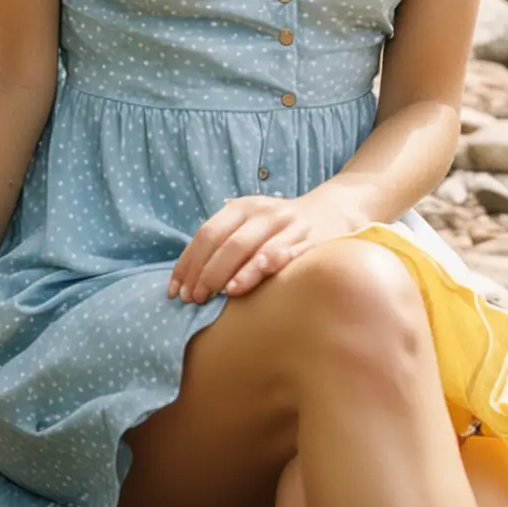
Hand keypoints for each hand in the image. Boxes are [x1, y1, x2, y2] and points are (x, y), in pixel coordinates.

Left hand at [167, 190, 354, 305]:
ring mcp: (286, 225)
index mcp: (244, 206)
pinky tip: (242, 286)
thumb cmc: (280, 226)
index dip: (188, 262)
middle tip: (191, 299)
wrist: (333, 211)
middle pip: (225, 243)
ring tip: (211, 296)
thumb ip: (223, 236)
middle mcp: (263, 212)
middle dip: (204, 273)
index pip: (207, 233)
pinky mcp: (308, 241)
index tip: (174, 290)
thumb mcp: (251, 220)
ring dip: (227, 274)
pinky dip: (259, 270)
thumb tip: (184, 270)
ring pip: (250, 248)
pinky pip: (281, 255)